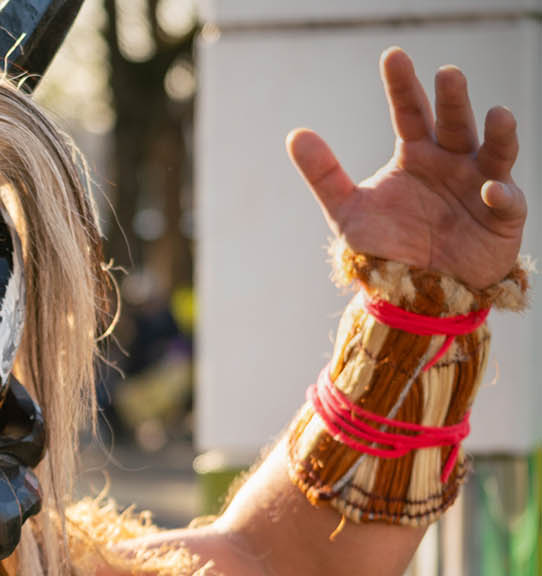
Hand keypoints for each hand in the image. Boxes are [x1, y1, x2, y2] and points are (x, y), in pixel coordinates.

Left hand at [287, 47, 526, 288]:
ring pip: (495, 151)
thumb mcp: (348, 211)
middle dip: (453, 99)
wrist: (413, 292)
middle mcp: (452, 161)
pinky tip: (491, 189)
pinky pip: (507, 201)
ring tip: (498, 113)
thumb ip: (324, 174)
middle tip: (448, 73)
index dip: (402, 86)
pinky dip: (502, 194)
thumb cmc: (386, 246)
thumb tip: (295, 134)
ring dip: (500, 134)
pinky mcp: (502, 217)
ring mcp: (481, 185)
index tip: (393, 56)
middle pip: (454, 123)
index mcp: (416, 155)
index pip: (409, 112)